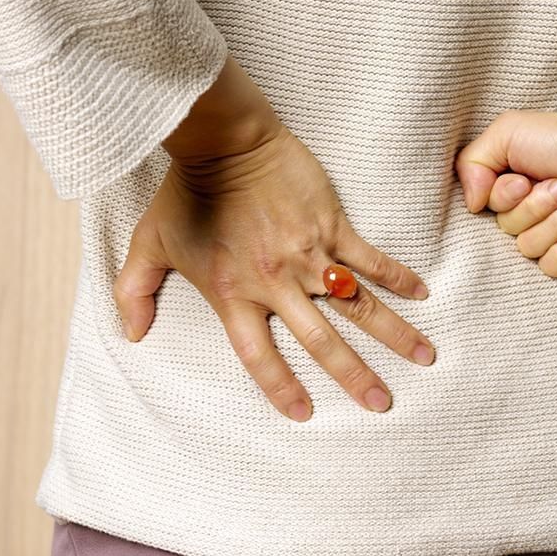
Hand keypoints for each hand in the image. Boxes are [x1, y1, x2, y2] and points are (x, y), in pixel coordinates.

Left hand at [112, 121, 435, 421]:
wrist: (223, 141)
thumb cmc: (185, 192)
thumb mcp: (149, 244)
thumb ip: (135, 292)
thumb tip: (130, 334)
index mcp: (234, 295)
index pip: (260, 356)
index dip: (280, 388)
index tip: (304, 414)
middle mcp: (276, 283)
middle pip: (323, 341)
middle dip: (357, 377)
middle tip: (383, 404)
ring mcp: (309, 254)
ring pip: (359, 305)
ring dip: (394, 333)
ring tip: (425, 356)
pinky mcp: (331, 224)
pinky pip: (370, 258)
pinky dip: (397, 276)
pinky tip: (421, 293)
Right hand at [454, 110, 556, 277]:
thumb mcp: (509, 131)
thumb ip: (471, 161)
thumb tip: (471, 203)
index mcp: (516, 180)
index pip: (487, 205)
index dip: (503, 196)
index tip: (525, 179)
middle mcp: (534, 207)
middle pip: (506, 227)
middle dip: (535, 206)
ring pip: (528, 248)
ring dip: (556, 222)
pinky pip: (551, 268)